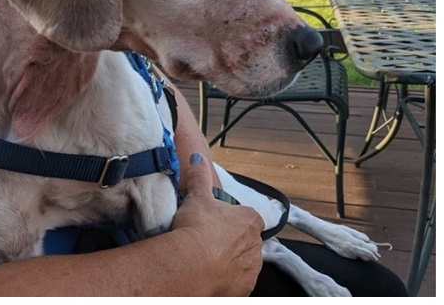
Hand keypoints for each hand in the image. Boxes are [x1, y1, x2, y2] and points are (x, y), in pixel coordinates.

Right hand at [171, 153, 263, 295]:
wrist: (190, 264)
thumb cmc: (197, 229)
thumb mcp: (197, 196)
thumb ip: (199, 176)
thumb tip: (198, 159)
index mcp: (250, 220)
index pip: (246, 217)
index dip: (229, 219)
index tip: (214, 222)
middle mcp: (256, 246)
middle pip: (245, 241)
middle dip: (230, 241)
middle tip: (206, 240)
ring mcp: (251, 269)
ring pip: (242, 262)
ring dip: (228, 261)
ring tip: (205, 258)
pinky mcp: (243, 288)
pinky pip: (236, 282)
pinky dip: (225, 279)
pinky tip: (208, 274)